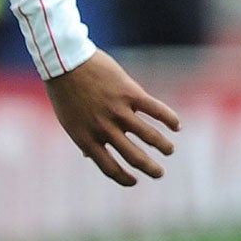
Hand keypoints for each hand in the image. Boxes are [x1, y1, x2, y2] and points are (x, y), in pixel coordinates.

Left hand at [45, 51, 179, 185]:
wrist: (63, 60)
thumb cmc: (65, 92)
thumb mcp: (68, 119)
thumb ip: (82, 137)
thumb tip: (89, 157)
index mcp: (85, 137)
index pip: (109, 168)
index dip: (125, 179)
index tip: (135, 181)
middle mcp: (103, 128)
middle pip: (134, 157)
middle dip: (151, 169)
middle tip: (159, 172)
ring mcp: (117, 110)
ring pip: (150, 137)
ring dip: (164, 147)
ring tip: (168, 150)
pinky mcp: (129, 93)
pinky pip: (157, 111)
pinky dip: (170, 120)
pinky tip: (176, 126)